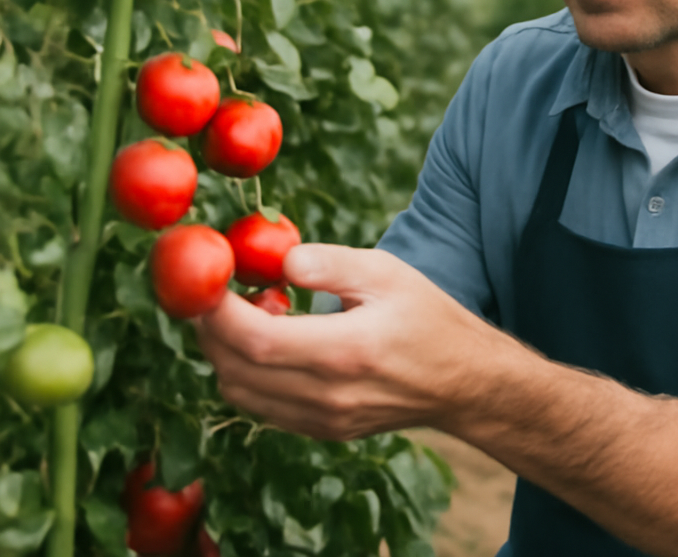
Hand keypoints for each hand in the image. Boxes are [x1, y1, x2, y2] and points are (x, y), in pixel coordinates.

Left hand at [194, 244, 506, 439]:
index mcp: (346, 351)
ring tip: (248, 311)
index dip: (217, 312)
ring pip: (241, 393)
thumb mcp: (387, 273)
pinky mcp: (322, 430)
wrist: (461, 381)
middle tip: (211, 290)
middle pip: (236, 370)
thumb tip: (279, 260)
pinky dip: (246, 373)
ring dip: (224, 352)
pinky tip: (268, 341)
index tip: (203, 281)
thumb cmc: (427, 316)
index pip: (257, 340)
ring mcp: (323, 420)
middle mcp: (328, 395)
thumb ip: (331, 264)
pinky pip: (261, 406)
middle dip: (209, 329)